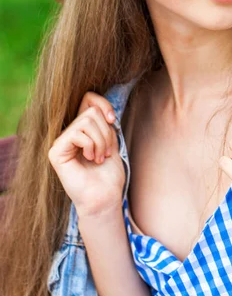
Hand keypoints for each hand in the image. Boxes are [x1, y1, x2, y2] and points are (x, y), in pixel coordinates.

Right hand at [48, 91, 124, 217]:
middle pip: (91, 111)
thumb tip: (102, 108)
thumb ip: (104, 123)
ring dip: (101, 141)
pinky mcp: (55, 152)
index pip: (88, 99)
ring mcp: (61, 142)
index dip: (103, 104)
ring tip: (100, 157)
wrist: (104, 197)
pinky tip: (90, 159)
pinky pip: (77, 134)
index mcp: (82, 129)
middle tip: (106, 152)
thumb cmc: (109, 174)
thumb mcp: (111, 141)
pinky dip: (91, 146)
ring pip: (87, 121)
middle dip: (106, 132)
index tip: (113, 120)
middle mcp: (69, 133)